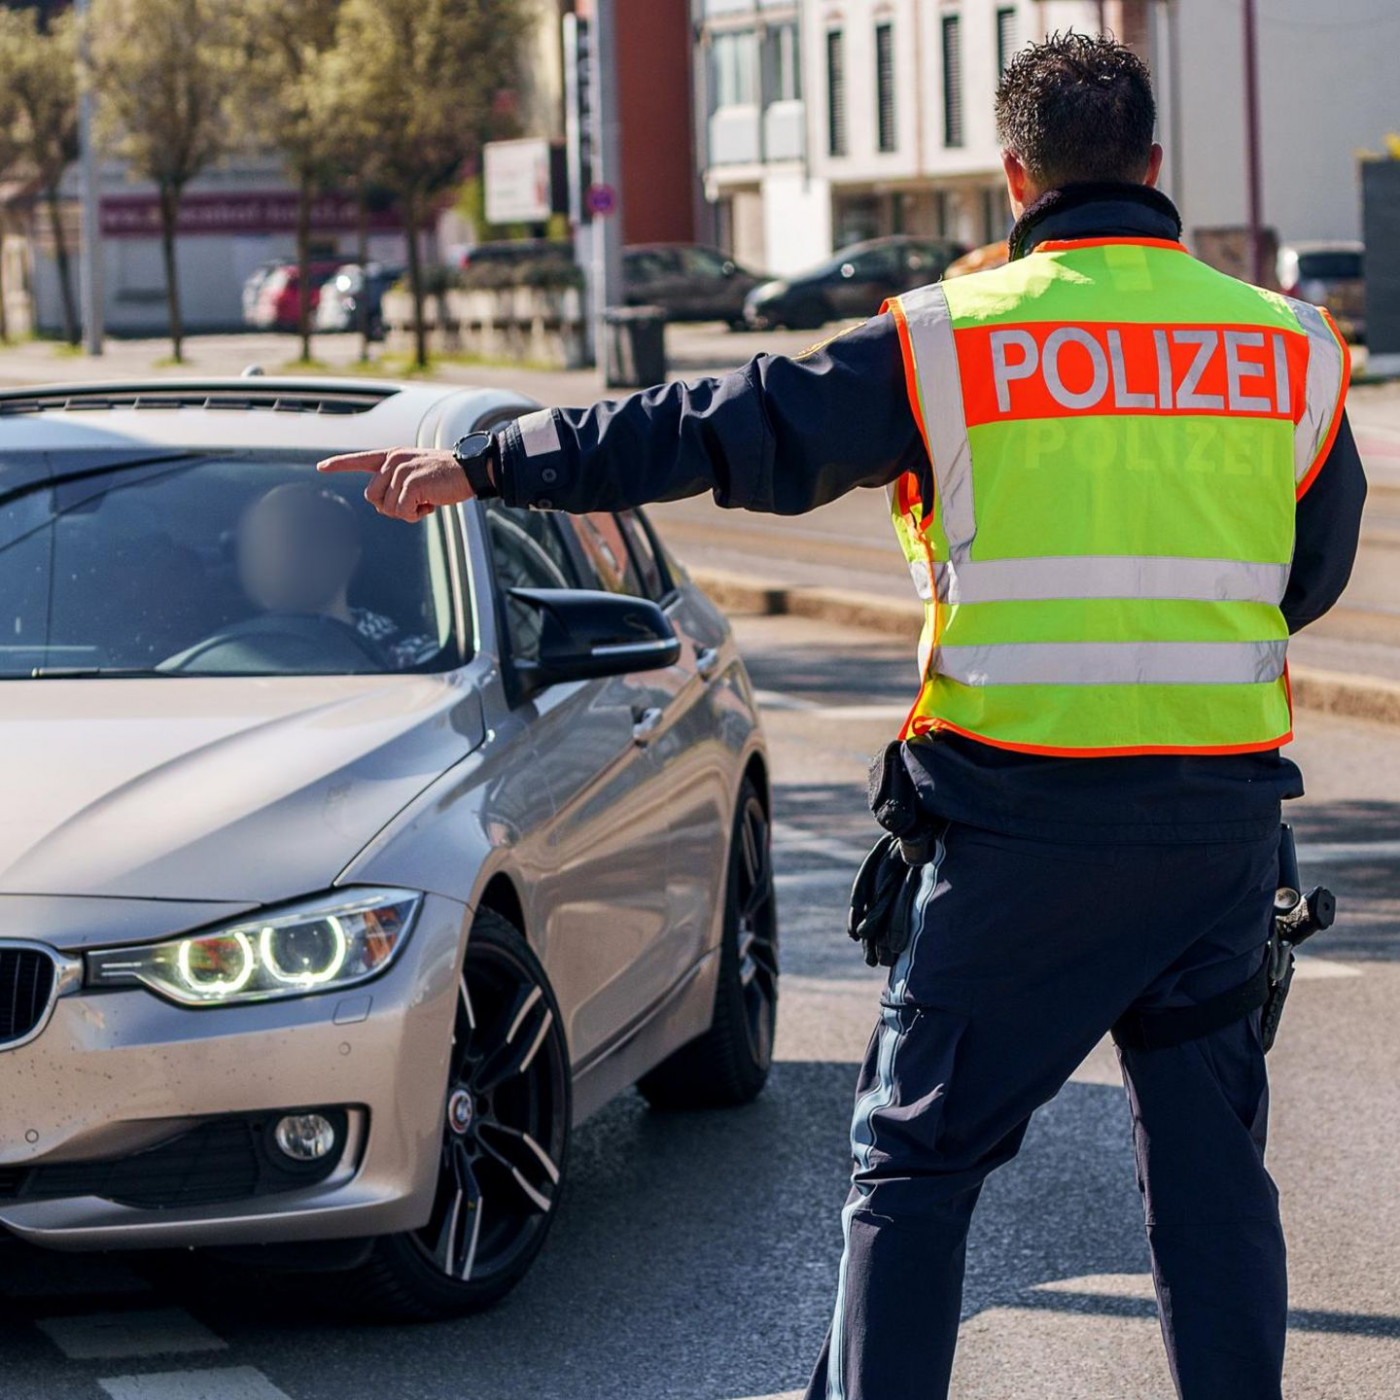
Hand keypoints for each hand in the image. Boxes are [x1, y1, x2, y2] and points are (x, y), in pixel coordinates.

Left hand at [316, 448, 469, 520]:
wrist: (470, 470)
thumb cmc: (446, 477)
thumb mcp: (417, 475)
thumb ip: (397, 485)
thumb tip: (383, 507)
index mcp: (392, 456)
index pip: (360, 460)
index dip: (339, 464)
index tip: (321, 467)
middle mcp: (393, 461)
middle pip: (372, 497)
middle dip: (391, 507)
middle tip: (414, 503)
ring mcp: (401, 471)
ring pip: (387, 508)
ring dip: (406, 513)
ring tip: (425, 501)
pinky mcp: (411, 483)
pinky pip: (402, 512)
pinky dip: (416, 515)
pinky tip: (430, 504)